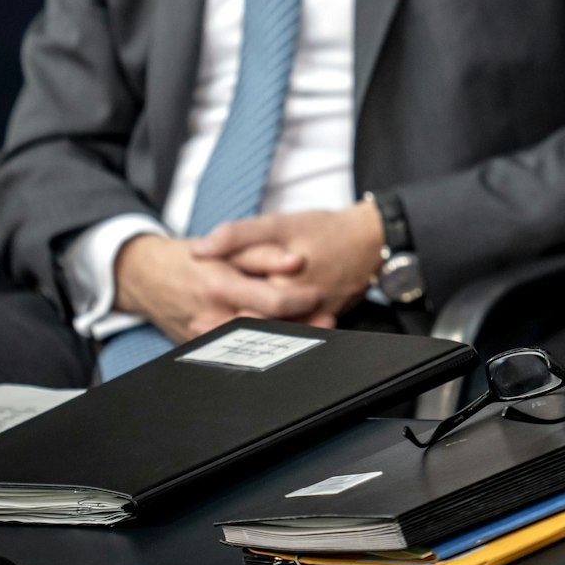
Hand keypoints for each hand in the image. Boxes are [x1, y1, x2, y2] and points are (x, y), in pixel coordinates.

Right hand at [112, 232, 322, 343]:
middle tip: (328, 320)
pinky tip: (282, 343)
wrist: (145, 276)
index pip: (272, 302)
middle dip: (301, 327)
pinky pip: (233, 352)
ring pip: (252, 347)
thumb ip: (262, 253)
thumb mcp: (225, 247)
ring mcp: (205, 336)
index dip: (301, 300)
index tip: (319, 295)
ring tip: (315, 333)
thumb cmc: (190, 258)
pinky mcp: (199, 347)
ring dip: (285, 342)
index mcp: (221, 286)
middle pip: (266, 330)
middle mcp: (213, 316)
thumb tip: (297, 260)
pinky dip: (259, 350)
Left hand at [191, 202, 386, 322]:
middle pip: (256, 330)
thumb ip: (237, 235)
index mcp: (283, 284)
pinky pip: (295, 336)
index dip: (216, 321)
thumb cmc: (325, 230)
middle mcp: (298, 307)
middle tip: (199, 332)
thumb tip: (198, 249)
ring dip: (247, 341)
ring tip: (219, 339)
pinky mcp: (322, 320)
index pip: (243, 312)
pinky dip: (274, 339)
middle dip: (227, 335)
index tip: (194, 323)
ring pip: (274, 338)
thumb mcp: (280, 223)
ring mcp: (312, 318)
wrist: (370, 242)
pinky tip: (256, 337)